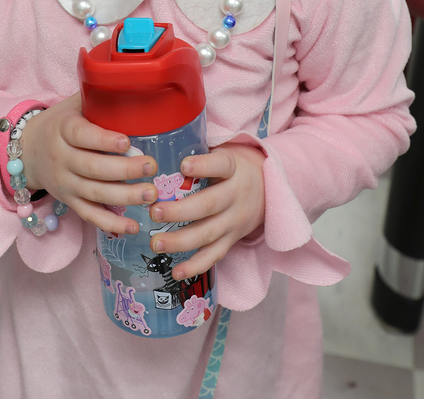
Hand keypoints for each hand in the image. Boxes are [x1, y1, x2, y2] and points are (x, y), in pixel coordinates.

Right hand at [19, 94, 157, 234]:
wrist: (27, 149)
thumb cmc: (61, 122)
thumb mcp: (74, 104)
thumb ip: (99, 97)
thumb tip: (136, 83)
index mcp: (63, 129)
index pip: (81, 136)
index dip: (103, 141)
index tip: (126, 142)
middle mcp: (61, 158)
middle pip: (92, 168)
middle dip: (123, 170)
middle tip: (151, 167)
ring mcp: (65, 183)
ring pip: (93, 193)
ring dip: (124, 197)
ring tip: (150, 194)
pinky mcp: (69, 201)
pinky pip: (89, 215)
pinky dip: (111, 223)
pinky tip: (133, 226)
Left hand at [147, 144, 264, 280]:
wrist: (270, 187)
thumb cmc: (234, 166)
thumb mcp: (224, 152)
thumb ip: (199, 153)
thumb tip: (160, 150)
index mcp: (234, 168)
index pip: (221, 165)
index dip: (203, 166)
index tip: (183, 166)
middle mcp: (236, 195)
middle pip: (209, 205)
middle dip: (179, 211)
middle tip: (153, 211)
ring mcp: (235, 220)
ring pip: (208, 233)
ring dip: (180, 241)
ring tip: (156, 243)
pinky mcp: (233, 239)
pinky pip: (214, 255)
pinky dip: (195, 266)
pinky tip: (176, 272)